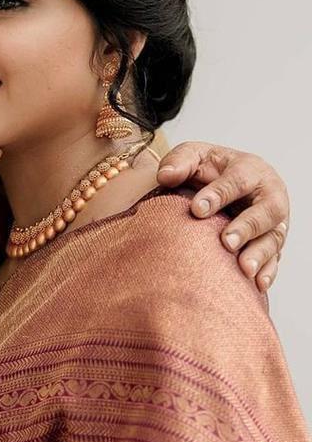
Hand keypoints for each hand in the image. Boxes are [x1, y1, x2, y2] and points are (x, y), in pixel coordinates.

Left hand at [157, 143, 288, 291]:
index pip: (237, 181)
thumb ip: (180, 161)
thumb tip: (165, 176)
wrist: (221, 185)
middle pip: (266, 211)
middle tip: (226, 242)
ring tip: (243, 269)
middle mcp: (268, 195)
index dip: (218, 195)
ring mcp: (273, 221)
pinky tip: (256, 285)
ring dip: (259, 254)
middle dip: (247, 227)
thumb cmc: (209, 170)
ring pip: (273, 238)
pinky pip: (275, 260)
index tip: (197, 210)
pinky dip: (267, 272)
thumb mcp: (194, 156)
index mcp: (249, 169)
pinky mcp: (271, 243)